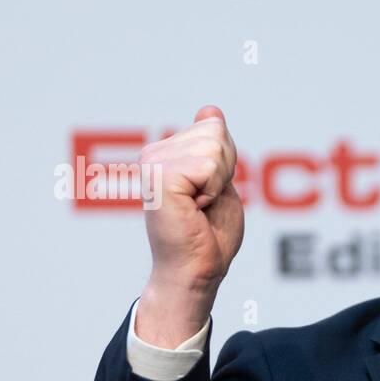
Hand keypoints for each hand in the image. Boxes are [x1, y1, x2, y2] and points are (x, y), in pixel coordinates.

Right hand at [135, 105, 243, 346]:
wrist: (197, 270)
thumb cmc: (209, 236)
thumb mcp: (220, 181)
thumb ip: (214, 147)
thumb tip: (209, 110)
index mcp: (167, 153)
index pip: (215, 126)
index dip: (227, 162)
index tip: (209, 192)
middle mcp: (154, 153)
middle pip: (215, 132)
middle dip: (225, 170)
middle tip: (205, 202)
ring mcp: (153, 162)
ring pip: (214, 147)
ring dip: (218, 183)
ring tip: (199, 206)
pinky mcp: (158, 176)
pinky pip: (209, 165)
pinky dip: (213, 190)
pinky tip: (195, 209)